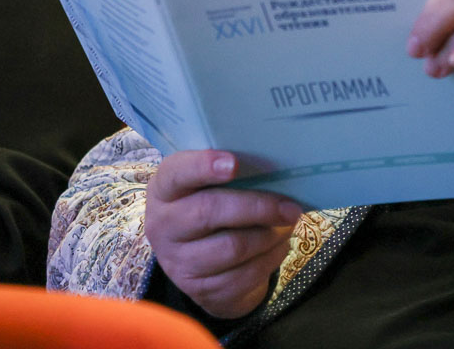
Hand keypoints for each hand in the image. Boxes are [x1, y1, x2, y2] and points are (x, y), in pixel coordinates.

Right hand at [145, 150, 301, 318]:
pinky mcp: (200, 289)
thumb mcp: (207, 184)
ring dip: (269, 236)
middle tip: (290, 207)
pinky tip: (279, 246)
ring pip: (233, 248)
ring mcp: (179, 262)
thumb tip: (275, 169)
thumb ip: (229, 173)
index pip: (177, 174)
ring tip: (287, 224)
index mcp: (164, 189)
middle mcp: (163, 226)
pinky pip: (243, 276)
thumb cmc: (210, 204)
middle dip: (258, 208)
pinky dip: (270, 259)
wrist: (198, 259)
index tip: (234, 164)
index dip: (204, 167)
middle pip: (210, 212)